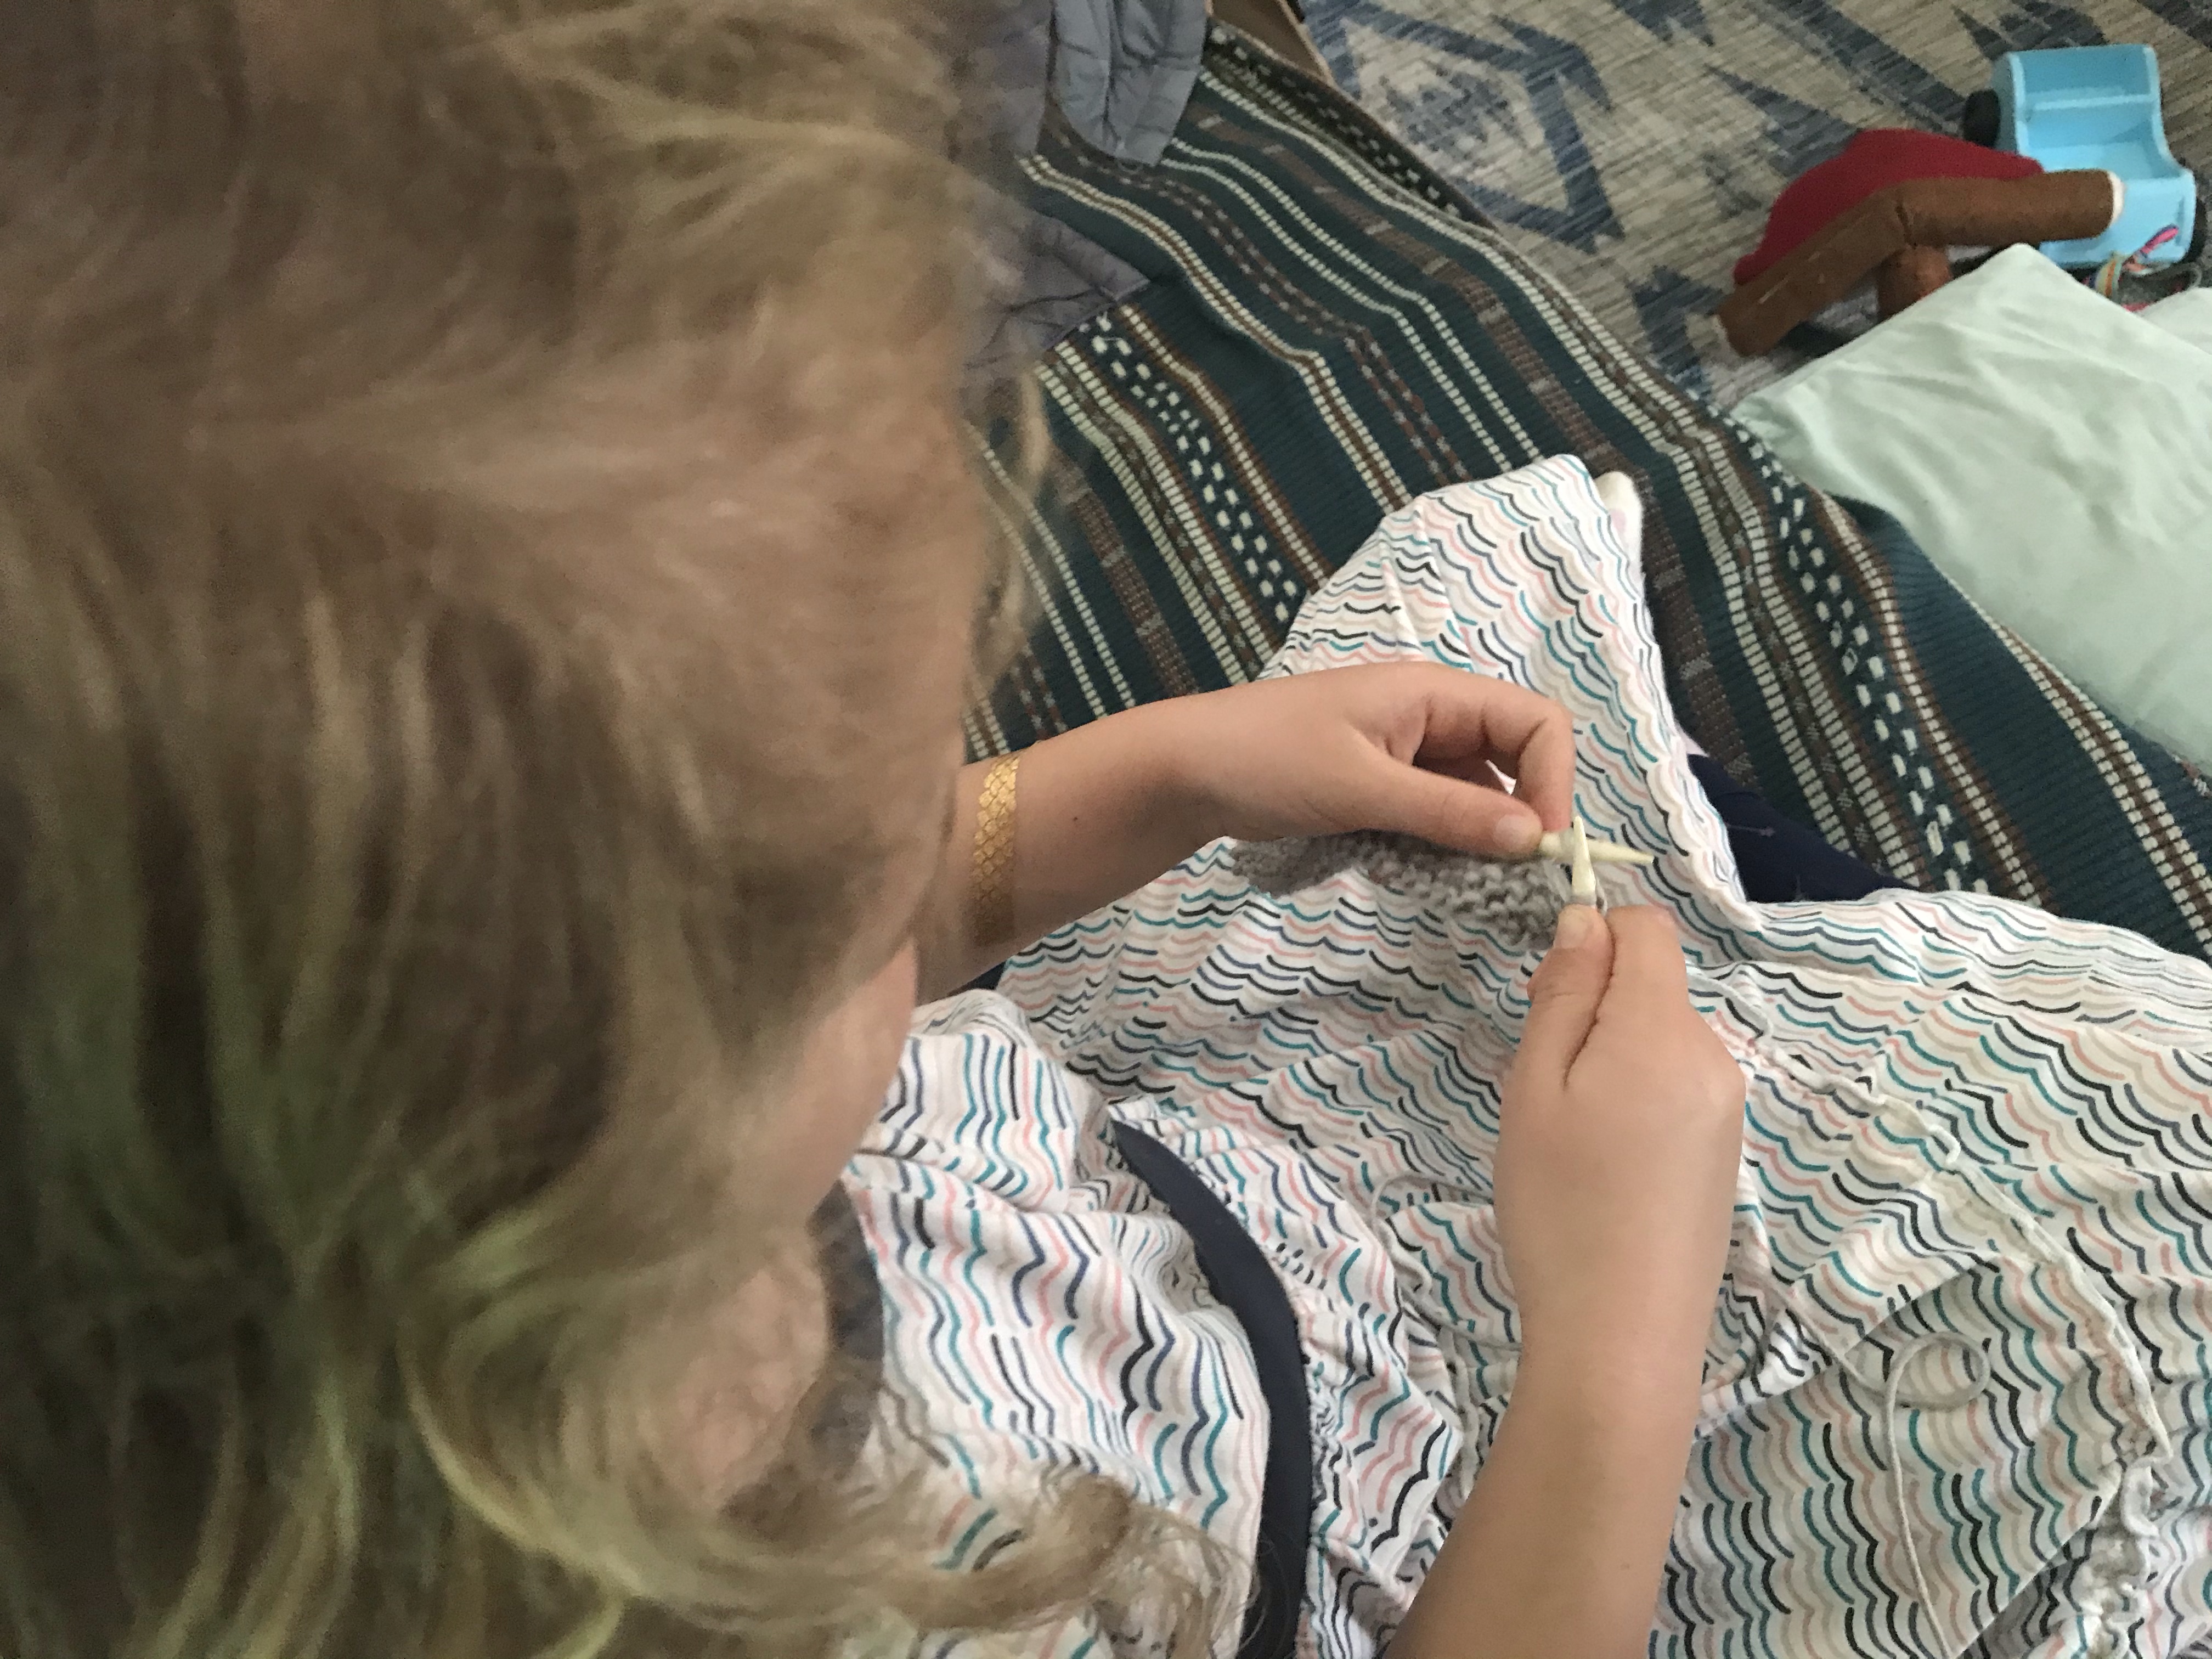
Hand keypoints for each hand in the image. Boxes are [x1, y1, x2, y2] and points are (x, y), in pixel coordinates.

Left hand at [1148, 663, 1576, 859]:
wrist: (1183, 772)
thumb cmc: (1267, 760)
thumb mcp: (1361, 787)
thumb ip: (1449, 812)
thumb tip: (1534, 838)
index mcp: (1434, 693)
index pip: (1536, 724)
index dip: (1554, 781)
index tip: (1540, 847)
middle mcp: (1431, 718)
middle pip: (1513, 763)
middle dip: (1521, 819)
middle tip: (1509, 881)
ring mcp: (1406, 754)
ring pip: (1476, 798)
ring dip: (1479, 841)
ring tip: (1464, 884)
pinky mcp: (1381, 789)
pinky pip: (1437, 817)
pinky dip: (1442, 847)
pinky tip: (1424, 875)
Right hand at [1495, 906, 1744, 1383]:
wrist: (1622, 1340)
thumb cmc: (1562, 1208)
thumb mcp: (1535, 1089)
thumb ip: (1564, 995)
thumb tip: (1585, 919)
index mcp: (1666, 1031)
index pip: (1647, 927)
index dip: (1592, 937)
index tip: (1545, 998)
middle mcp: (1713, 1058)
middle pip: (1653, 984)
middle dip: (1594, 1005)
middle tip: (1542, 1083)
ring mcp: (1727, 1109)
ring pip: (1660, 1037)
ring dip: (1611, 1057)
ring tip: (1570, 1135)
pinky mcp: (1724, 1152)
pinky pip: (1676, 1086)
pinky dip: (1634, 1099)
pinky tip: (1606, 1166)